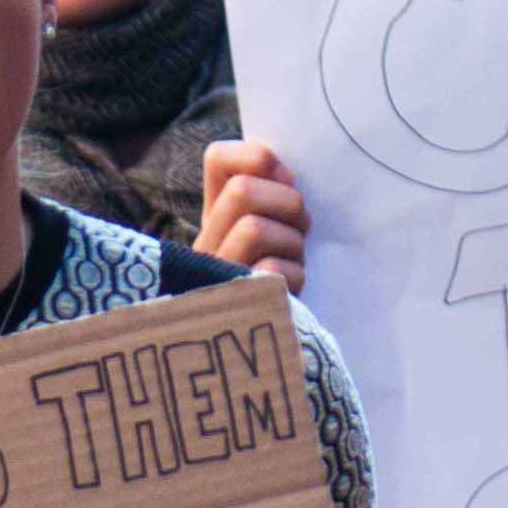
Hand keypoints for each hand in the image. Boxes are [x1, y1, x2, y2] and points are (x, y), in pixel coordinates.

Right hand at [198, 139, 307, 288]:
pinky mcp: (234, 302)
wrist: (262, 350)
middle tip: (300, 225)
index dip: (255, 157)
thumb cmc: (277, 283)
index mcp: (216, 217)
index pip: (218, 159)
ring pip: (253, 229)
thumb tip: (287, 176)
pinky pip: (270, 271)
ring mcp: (215, 273)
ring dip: (290, 242)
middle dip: (287, 203)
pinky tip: (288, 292)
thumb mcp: (275, 235)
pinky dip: (292, 277)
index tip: (283, 179)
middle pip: (241, 192)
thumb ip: (275, 202)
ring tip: (294, 260)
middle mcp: (206, 242)